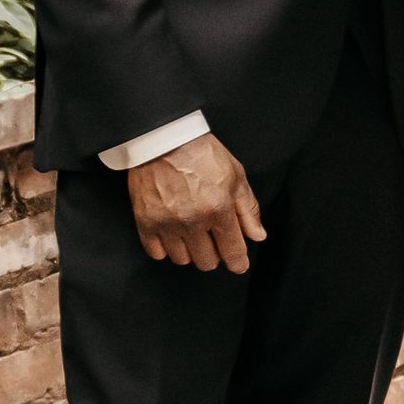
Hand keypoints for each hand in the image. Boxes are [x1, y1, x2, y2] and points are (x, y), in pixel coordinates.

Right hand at [128, 131, 265, 271]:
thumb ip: (248, 209)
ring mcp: (167, 223)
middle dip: (214, 254)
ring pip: (182, 260)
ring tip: (191, 233)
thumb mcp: (235, 176)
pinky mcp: (145, 221)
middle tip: (213, 239)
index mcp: (218, 209)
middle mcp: (192, 221)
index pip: (232, 252)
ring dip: (190, 251)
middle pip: (207, 262)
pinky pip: (157, 253)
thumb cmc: (202, 153)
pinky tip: (172, 234)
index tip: (238, 264)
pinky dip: (165, 248)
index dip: (238, 262)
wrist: (164, 138)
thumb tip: (257, 236)